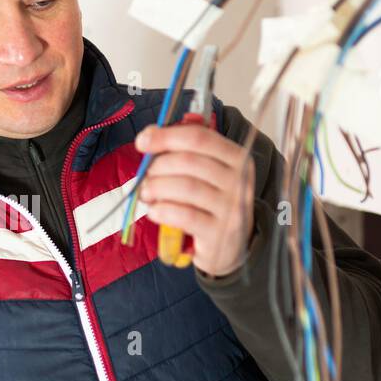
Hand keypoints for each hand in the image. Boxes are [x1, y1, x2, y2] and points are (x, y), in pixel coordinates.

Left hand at [134, 121, 254, 278]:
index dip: (166, 137)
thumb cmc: (211, 202)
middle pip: (188, 161)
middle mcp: (239, 179)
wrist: (230, 245)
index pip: (199, 137)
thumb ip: (183, 151)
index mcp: (236, 157)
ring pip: (185, 187)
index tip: (141, 142)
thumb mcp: (206, 173)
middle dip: (158, 167)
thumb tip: (148, 136)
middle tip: (146, 178)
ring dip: (156, 188)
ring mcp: (233, 207)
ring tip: (147, 194)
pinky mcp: (220, 232)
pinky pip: (185, 215)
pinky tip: (155, 212)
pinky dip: (162, 210)